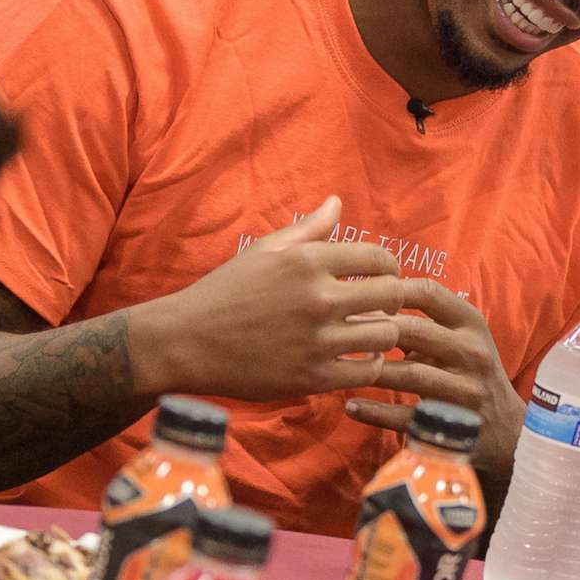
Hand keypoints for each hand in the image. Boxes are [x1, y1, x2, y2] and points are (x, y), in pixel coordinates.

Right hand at [141, 196, 404, 401]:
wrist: (187, 342)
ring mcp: (317, 340)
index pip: (378, 258)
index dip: (389, 268)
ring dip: (384, 333)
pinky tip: (359, 358)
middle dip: (392, 299)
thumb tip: (337, 202)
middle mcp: (317, 298)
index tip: (382, 278)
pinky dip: (371, 365)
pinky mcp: (312, 377)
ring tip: (371, 333)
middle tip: (382, 306)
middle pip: (391, 295)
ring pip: (386, 335)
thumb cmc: (225, 292)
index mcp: (307, 261)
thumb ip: (308, 229)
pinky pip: (367, 371)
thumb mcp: (264, 251)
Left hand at [345, 280, 527, 477]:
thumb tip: (366, 304)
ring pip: (408, 373)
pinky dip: (374, 412)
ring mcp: (464, 390)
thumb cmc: (470, 373)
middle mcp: (472, 352)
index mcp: (471, 324)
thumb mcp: (462, 339)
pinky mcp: (452, 424)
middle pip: (414, 331)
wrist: (505, 429)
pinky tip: (351, 406)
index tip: (361, 295)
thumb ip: (425, 321)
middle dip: (372, 329)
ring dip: (369, 370)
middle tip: (336, 330)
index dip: (391, 290)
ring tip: (338, 367)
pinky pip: (405, 416)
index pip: (429, 293)